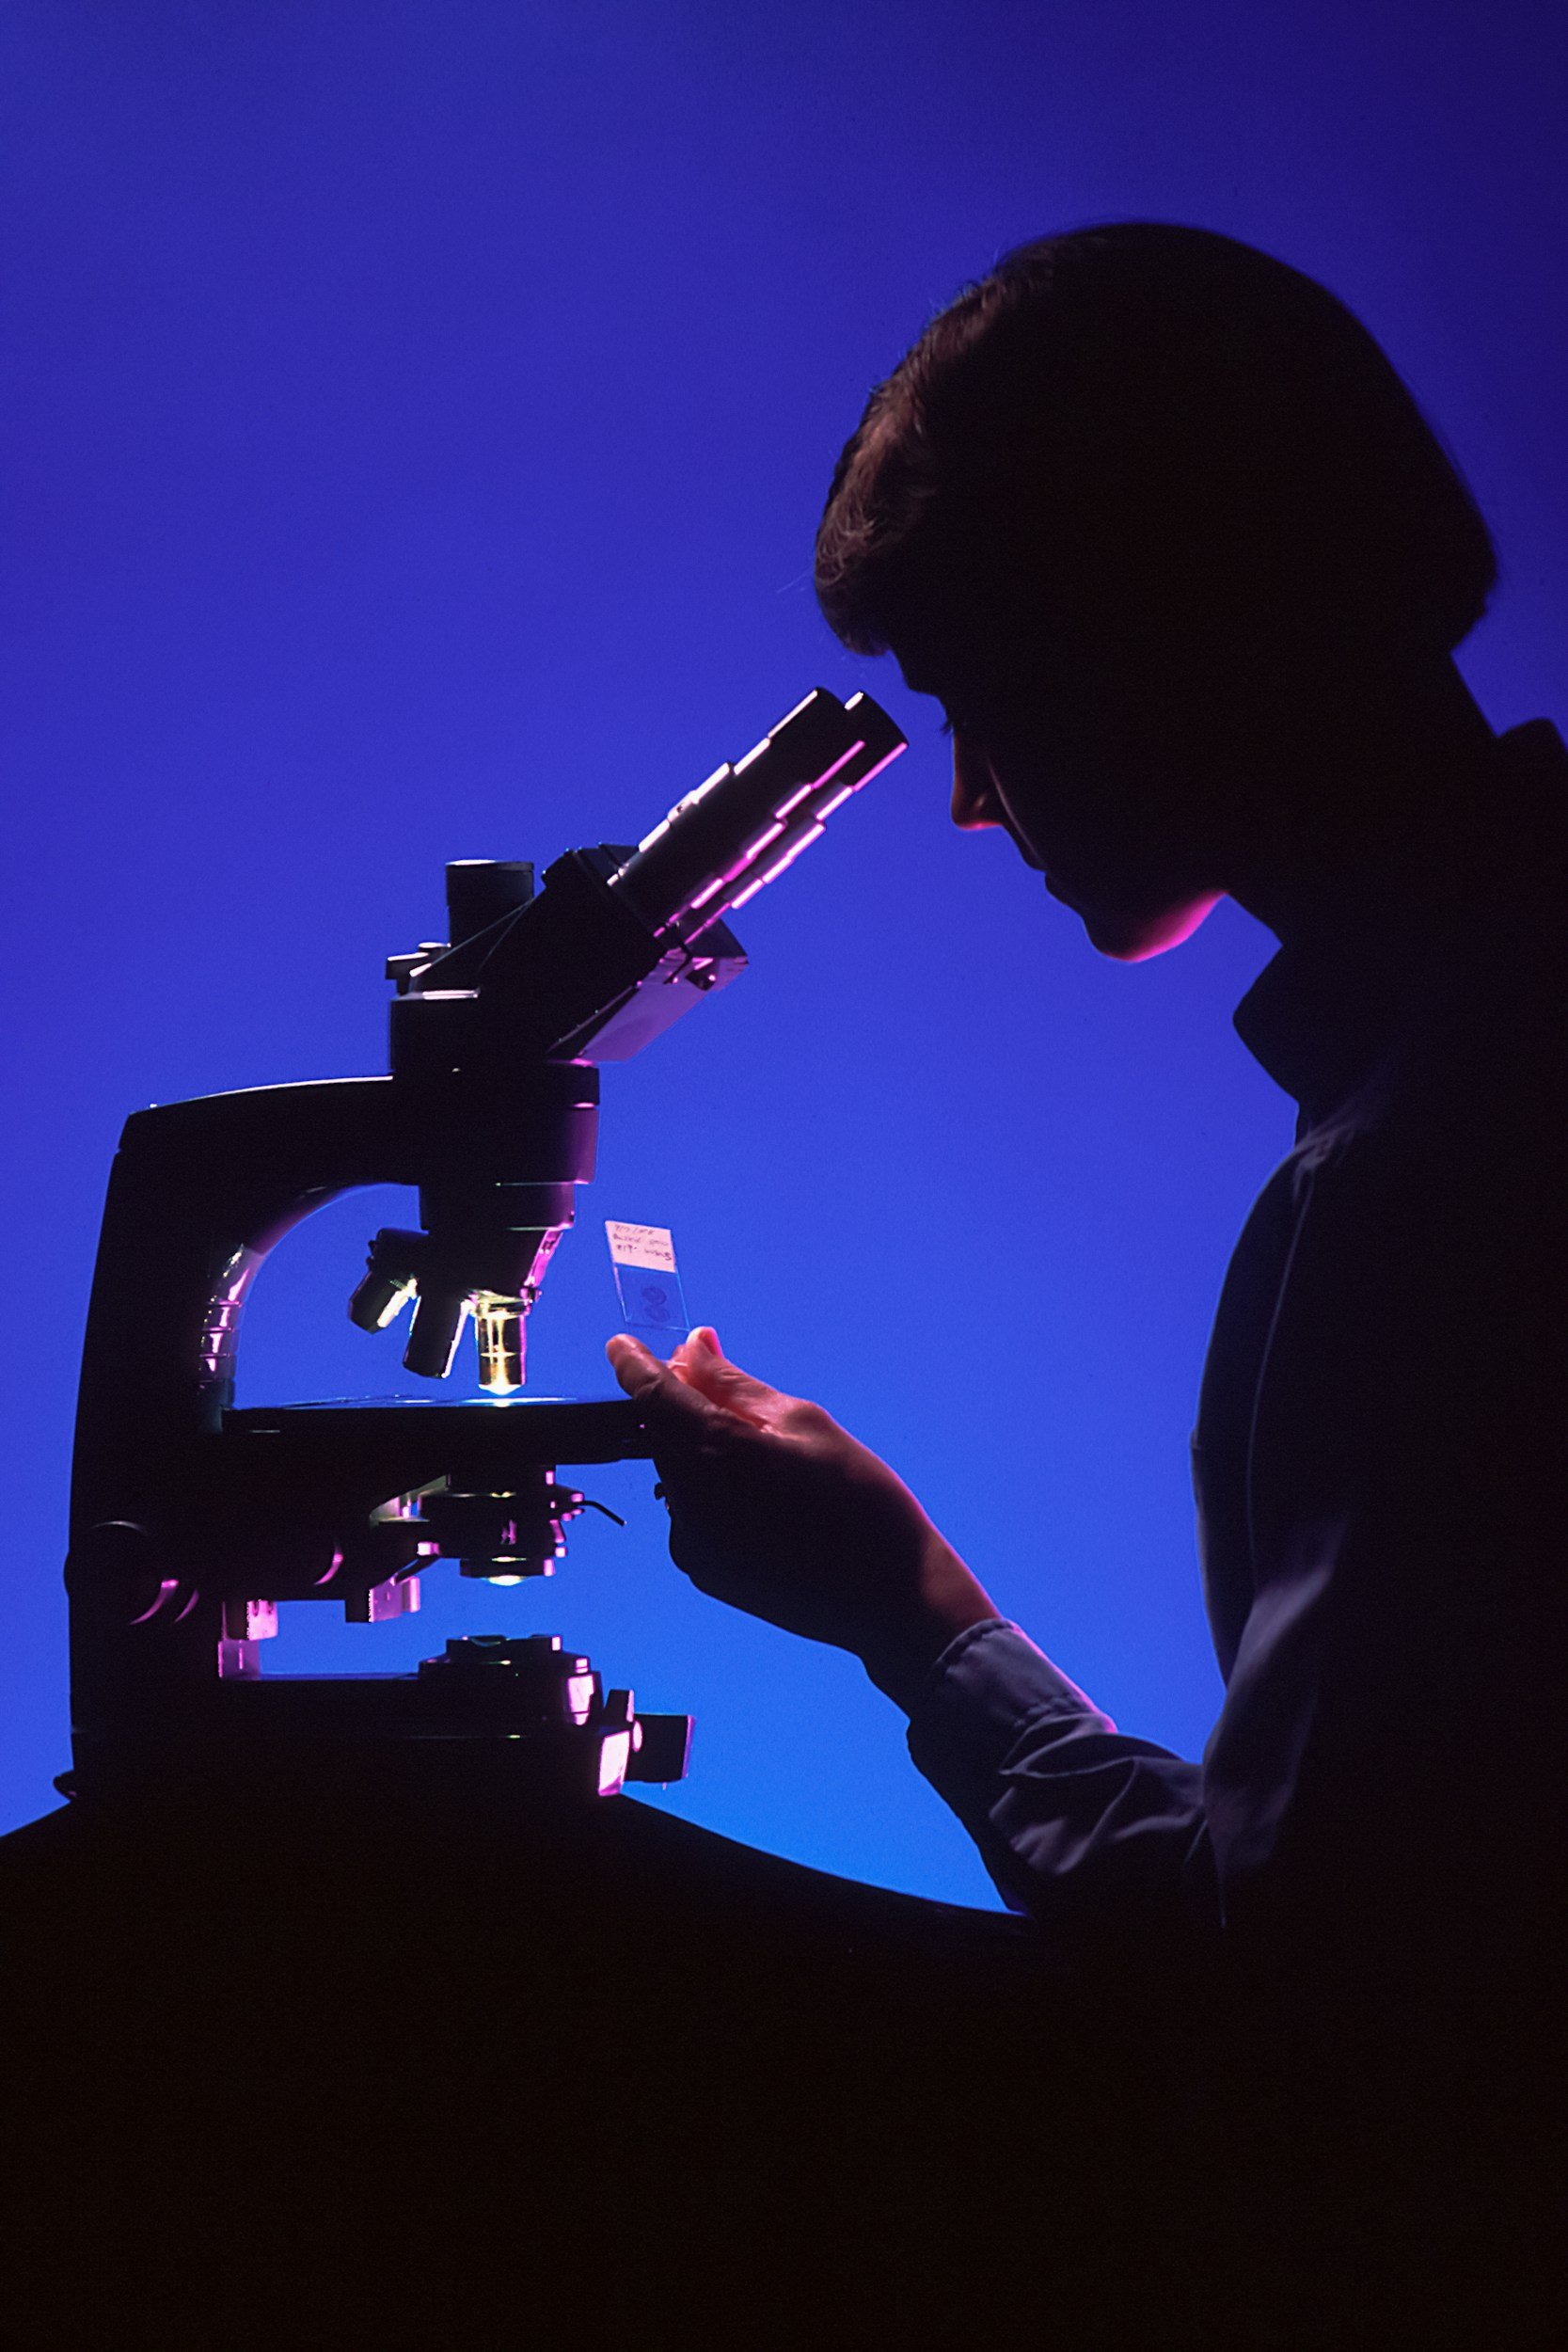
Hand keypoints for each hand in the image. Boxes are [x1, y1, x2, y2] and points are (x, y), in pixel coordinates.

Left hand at [605, 1326, 1000, 1706]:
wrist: (889, 1596)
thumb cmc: (860, 1499)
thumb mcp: (803, 1423)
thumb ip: (734, 1385)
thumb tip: (691, 1348)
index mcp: (715, 1452)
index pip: (650, 1395)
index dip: (633, 1364)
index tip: (622, 1345)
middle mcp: (689, 1501)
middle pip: (663, 1435)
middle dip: (684, 1407)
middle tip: (728, 1392)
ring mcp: (692, 1544)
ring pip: (680, 1475)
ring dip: (704, 1454)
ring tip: (771, 1463)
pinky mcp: (704, 1573)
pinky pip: (694, 1515)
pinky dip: (716, 1495)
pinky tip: (770, 1504)